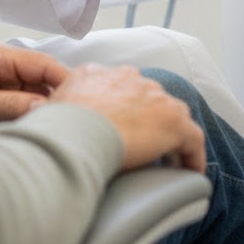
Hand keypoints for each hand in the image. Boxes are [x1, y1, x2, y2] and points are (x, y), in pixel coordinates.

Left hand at [0, 44, 68, 134]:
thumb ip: (7, 104)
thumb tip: (43, 107)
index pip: (44, 65)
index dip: (66, 81)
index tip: (85, 100)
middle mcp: (3, 70)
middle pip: (43, 83)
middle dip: (57, 101)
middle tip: (73, 124)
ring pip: (34, 99)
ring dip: (42, 114)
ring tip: (56, 133)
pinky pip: (20, 111)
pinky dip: (29, 122)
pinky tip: (35, 136)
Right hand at [48, 63, 205, 172]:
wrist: (74, 134)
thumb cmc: (55, 128)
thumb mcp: (50, 107)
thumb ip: (58, 106)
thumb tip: (52, 119)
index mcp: (97, 72)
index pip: (118, 85)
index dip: (124, 107)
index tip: (124, 126)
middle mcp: (127, 77)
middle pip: (147, 95)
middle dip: (148, 117)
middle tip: (145, 143)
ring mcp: (153, 96)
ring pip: (172, 113)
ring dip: (171, 134)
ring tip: (170, 158)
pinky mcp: (171, 120)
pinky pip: (192, 138)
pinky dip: (193, 154)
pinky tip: (191, 170)